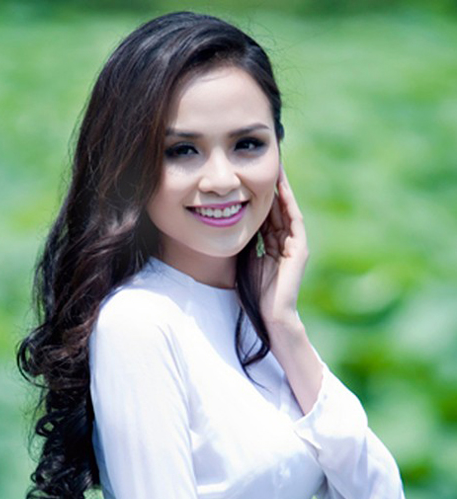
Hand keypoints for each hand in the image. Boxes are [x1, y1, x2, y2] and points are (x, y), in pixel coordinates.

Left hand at [256, 163, 308, 327]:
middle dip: (270, 185)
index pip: (265, 213)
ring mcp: (294, 244)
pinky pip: (293, 220)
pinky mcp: (299, 249)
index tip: (247, 173)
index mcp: (271, 244)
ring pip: (286, 209)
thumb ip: (241, 242)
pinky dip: (288, 203)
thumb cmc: (253, 292)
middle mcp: (284, 241)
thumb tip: (221, 223)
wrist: (270, 315)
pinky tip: (281, 187)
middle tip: (264, 161)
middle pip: (276, 206)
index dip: (257, 193)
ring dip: (281, 188)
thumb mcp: (243, 259)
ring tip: (275, 166)